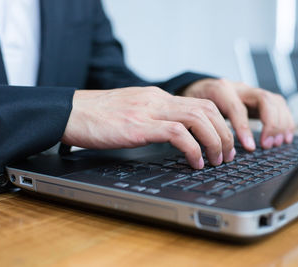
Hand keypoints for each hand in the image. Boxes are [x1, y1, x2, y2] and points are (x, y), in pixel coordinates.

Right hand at [62, 86, 235, 168]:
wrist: (70, 112)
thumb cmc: (98, 117)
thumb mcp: (133, 112)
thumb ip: (154, 119)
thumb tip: (175, 136)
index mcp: (158, 97)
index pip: (201, 104)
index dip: (219, 124)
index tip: (223, 142)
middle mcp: (159, 100)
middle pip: (207, 109)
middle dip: (224, 133)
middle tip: (227, 154)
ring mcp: (150, 110)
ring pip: (198, 118)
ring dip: (214, 141)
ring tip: (216, 160)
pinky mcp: (140, 125)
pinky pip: (178, 133)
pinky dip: (193, 148)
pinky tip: (195, 162)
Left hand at [182, 79, 294, 149]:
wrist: (197, 89)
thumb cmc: (195, 103)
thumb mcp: (193, 112)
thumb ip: (202, 126)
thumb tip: (210, 150)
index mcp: (220, 90)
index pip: (237, 108)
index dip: (245, 128)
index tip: (250, 147)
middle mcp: (238, 88)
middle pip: (264, 99)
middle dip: (271, 124)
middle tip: (268, 145)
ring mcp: (251, 92)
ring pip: (274, 100)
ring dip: (280, 123)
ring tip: (277, 143)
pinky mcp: (259, 98)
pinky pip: (278, 105)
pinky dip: (285, 120)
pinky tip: (285, 136)